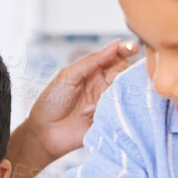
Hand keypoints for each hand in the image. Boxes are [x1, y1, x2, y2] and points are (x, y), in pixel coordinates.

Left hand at [24, 40, 138, 160]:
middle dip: (122, 71)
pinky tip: (111, 108)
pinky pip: (126, 110)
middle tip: (110, 79)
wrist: (45, 132)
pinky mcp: (112, 118)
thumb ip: (92, 61)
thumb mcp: (68, 75)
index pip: (115, 56)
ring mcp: (109, 102)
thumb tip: (114, 45)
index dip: (126, 49)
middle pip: (125, 71)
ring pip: (128, 90)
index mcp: (93, 71)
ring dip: (123, 89)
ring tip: (107, 96)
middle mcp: (104, 85)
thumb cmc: (51, 102)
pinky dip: (122, 107)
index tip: (133, 48)